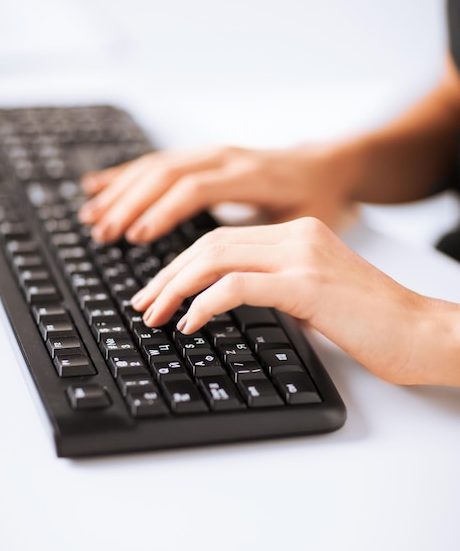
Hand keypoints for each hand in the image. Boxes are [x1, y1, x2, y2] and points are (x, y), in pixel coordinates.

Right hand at [79, 144, 354, 243]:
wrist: (332, 166)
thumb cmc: (322, 201)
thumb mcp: (305, 225)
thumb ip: (270, 246)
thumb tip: (233, 286)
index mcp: (250, 175)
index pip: (194, 190)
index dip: (162, 213)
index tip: (135, 238)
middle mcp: (227, 158)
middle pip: (166, 174)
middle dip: (130, 204)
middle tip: (104, 235)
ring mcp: (215, 154)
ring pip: (158, 165)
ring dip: (122, 190)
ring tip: (93, 216)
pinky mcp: (206, 158)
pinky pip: (161, 161)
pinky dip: (129, 174)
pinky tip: (103, 184)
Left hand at [132, 217, 459, 385]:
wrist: (421, 332)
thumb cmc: (371, 321)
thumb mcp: (314, 292)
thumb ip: (275, 284)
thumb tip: (228, 298)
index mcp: (297, 232)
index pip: (221, 237)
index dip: (181, 261)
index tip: (158, 288)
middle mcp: (297, 235)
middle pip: (210, 243)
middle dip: (168, 274)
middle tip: (142, 303)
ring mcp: (302, 256)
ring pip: (217, 258)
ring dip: (176, 287)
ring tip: (153, 314)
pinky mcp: (307, 284)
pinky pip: (238, 285)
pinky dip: (205, 302)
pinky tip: (188, 323)